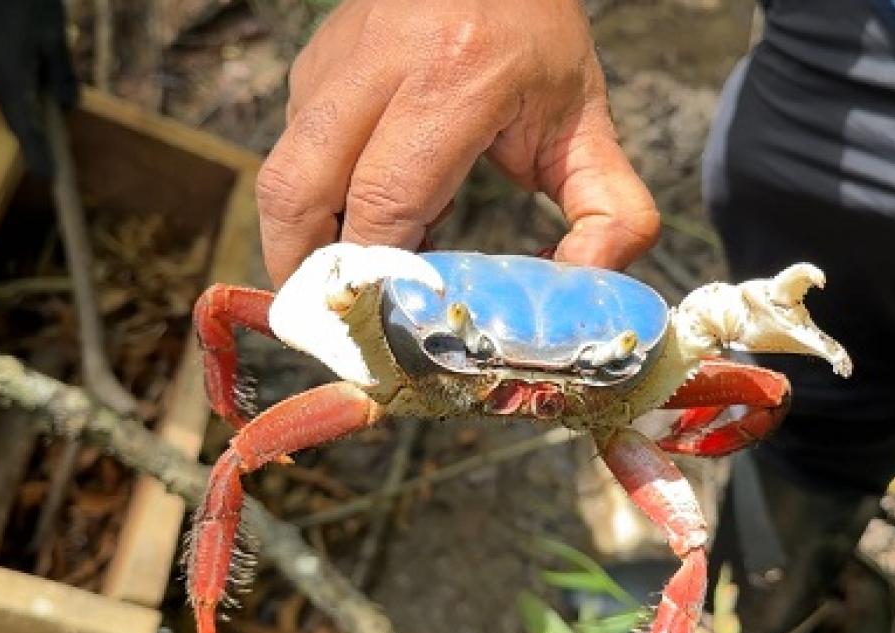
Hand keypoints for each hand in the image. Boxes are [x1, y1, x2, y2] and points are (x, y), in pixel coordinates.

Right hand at [0, 0, 78, 175]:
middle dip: (34, 142)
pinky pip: (5, 85)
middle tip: (53, 169)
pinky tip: (38, 106)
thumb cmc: (27, 0)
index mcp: (8, 77)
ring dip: (28, 121)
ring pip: (10, 100)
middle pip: (15, 117)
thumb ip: (62, 73)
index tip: (49, 177)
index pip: (24, 126)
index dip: (38, 152)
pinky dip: (22, 100)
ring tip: (48, 146)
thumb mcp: (54, 36)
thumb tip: (68, 107)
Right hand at [257, 0, 657, 286]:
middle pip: (300, 190)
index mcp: (457, 79)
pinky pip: (292, 147)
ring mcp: (334, 61)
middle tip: (339, 321)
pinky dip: (314, 198)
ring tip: (350, 275)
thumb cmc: (538, 44)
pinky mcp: (311, 64)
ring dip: (302, 237)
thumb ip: (611, 213)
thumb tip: (586, 285)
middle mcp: (380, 64)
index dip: (376, 273)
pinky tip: (361, 217)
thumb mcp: (589, 123)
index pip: (386, 199)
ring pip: (283, 173)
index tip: (388, 326)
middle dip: (309, 270)